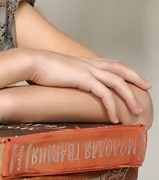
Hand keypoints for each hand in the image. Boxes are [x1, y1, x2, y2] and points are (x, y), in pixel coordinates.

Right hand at [27, 49, 150, 123]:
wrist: (31, 62)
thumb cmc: (39, 69)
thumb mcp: (58, 73)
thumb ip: (66, 78)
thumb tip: (65, 87)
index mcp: (84, 61)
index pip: (111, 63)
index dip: (124, 70)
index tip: (134, 77)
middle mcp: (89, 63)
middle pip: (120, 69)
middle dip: (135, 77)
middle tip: (147, 87)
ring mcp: (87, 70)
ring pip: (117, 82)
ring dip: (129, 97)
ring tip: (136, 111)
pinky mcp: (83, 78)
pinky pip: (104, 94)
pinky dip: (112, 107)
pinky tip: (114, 118)